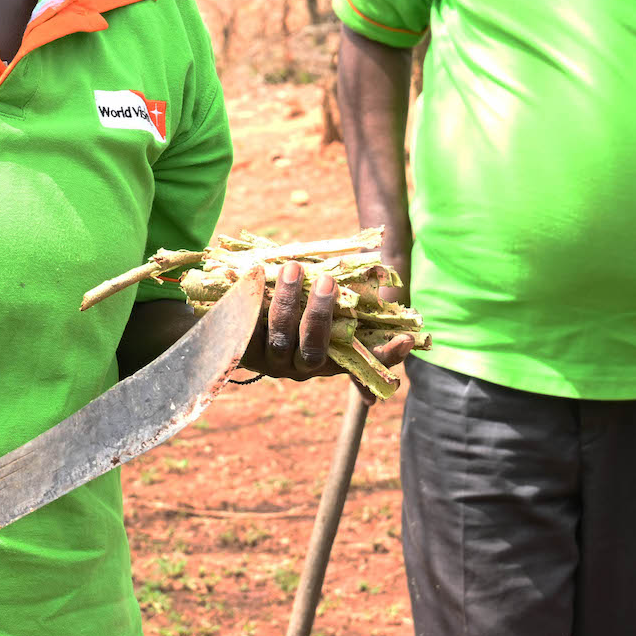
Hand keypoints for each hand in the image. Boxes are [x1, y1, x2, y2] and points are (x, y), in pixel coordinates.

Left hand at [240, 261, 413, 383]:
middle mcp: (299, 366)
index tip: (406, 339)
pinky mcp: (239, 346)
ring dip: (289, 301)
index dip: (385, 356)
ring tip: (293, 268)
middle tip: (328, 282)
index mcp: (326, 360)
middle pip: (314, 349)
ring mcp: (268, 360)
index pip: (361, 363)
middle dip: (322, 315)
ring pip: (281, 336)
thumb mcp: (315, 308)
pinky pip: (246, 326)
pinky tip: (255, 274)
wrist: (229, 326)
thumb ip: (340, 299)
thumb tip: (376, 270)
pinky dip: (252, 300)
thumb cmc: (286, 310)